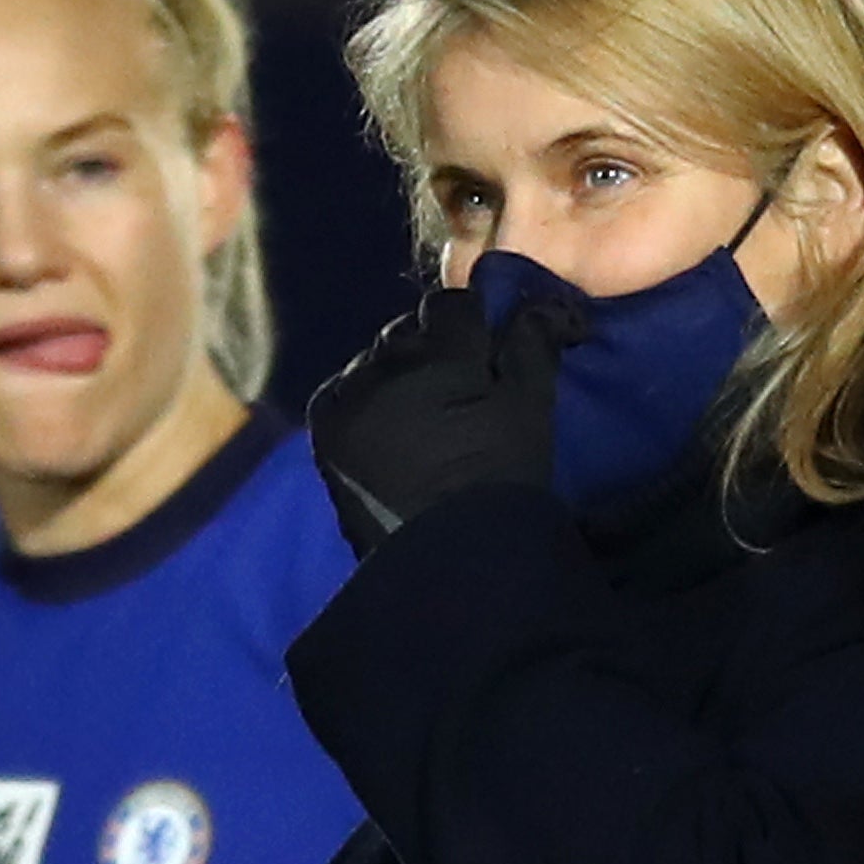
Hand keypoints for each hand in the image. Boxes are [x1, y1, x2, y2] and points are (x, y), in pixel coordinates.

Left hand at [304, 284, 575, 556]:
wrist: (448, 561)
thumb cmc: (502, 482)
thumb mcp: (531, 411)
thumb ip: (531, 345)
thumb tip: (540, 302)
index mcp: (442, 357)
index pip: (452, 305)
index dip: (473, 321)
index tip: (485, 347)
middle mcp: (386, 366)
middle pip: (409, 331)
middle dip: (433, 346)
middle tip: (457, 383)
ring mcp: (348, 397)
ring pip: (374, 358)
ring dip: (396, 371)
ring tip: (418, 408)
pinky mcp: (323, 428)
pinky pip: (341, 389)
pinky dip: (362, 397)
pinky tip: (383, 423)